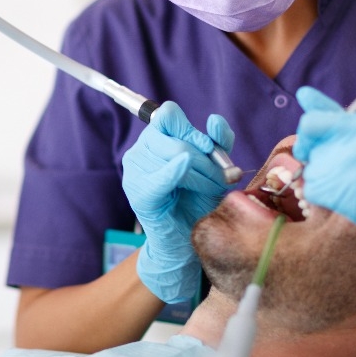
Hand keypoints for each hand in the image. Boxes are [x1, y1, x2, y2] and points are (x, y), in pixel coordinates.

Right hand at [123, 101, 233, 302]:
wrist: (188, 241)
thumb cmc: (198, 201)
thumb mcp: (214, 167)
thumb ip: (217, 142)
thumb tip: (214, 120)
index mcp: (156, 139)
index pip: (168, 115)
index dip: (191, 130)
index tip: (209, 149)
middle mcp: (140, 151)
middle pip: (177, 139)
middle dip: (205, 159)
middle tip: (218, 179)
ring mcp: (136, 172)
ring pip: (176, 156)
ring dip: (202, 174)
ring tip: (208, 189)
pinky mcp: (140, 193)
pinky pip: (159, 177)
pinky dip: (173, 172)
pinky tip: (184, 171)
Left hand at [292, 86, 355, 269]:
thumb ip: (334, 115)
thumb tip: (302, 92)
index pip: (310, 123)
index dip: (306, 136)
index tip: (311, 145)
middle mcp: (353, 143)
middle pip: (309, 151)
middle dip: (321, 161)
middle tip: (350, 170)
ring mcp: (350, 171)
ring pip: (311, 174)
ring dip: (325, 181)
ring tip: (355, 184)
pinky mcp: (347, 195)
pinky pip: (315, 193)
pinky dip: (327, 197)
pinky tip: (351, 197)